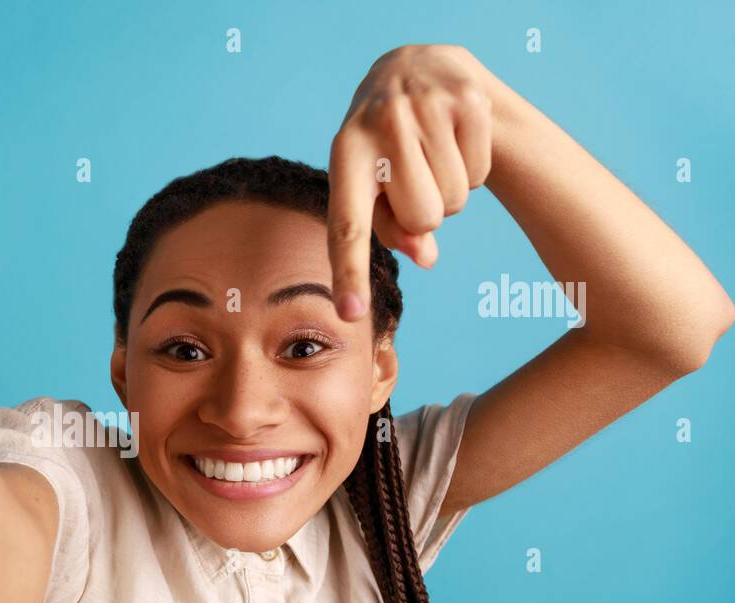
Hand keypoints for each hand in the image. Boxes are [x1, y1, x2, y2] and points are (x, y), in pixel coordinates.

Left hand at [327, 44, 496, 319]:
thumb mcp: (374, 182)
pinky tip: (456, 137)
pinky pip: (479, 174)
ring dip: (449, 190)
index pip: (347, 226)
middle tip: (416, 175)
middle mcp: (381, 125)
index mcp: (345, 153)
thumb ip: (392, 228)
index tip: (350, 315)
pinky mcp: (468, 99)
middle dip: (425, 213)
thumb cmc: (386, 144)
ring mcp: (425, 108)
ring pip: (453, 202)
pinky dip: (473, 167)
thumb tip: (425, 257)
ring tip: (433, 152)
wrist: (416, 65)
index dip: (349, 273)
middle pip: (422, 220)